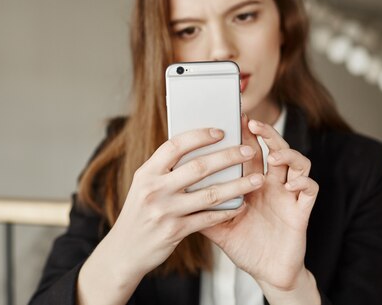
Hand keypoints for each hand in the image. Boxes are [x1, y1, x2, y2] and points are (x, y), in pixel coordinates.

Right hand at [77, 127, 264, 303]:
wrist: (124, 251)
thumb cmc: (141, 212)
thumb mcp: (145, 185)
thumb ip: (166, 169)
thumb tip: (200, 146)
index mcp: (146, 172)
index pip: (174, 146)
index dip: (199, 136)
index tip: (221, 131)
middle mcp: (154, 189)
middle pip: (197, 168)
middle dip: (227, 157)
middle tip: (248, 152)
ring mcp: (164, 211)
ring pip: (209, 194)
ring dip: (237, 185)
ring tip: (257, 179)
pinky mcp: (174, 232)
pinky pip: (208, 218)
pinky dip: (227, 211)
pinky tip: (242, 205)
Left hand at [200, 115, 318, 291]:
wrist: (267, 273)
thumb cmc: (245, 246)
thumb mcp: (219, 226)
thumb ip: (202, 209)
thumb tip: (175, 194)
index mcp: (253, 183)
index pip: (251, 151)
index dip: (246, 134)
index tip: (233, 118)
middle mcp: (273, 184)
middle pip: (275, 148)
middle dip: (266, 133)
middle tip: (252, 124)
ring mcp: (288, 195)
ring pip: (297, 162)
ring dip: (287, 153)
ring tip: (273, 156)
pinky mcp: (301, 210)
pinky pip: (310, 188)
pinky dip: (303, 181)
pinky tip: (290, 183)